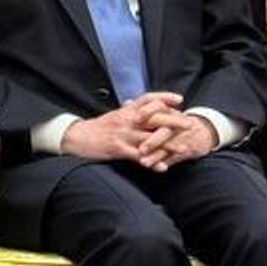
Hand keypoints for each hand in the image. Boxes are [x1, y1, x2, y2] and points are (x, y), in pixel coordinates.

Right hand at [61, 92, 183, 161]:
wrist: (76, 137)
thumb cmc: (96, 128)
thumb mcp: (113, 115)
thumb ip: (126, 110)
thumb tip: (135, 104)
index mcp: (126, 111)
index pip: (148, 99)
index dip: (164, 98)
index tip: (179, 100)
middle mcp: (127, 120)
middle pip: (155, 117)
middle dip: (175, 121)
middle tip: (190, 124)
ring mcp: (123, 134)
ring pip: (151, 138)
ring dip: (169, 144)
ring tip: (184, 148)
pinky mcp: (118, 149)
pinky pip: (139, 156)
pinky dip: (152, 162)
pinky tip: (162, 167)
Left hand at [135, 108, 219, 171]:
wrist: (200, 131)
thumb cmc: (173, 120)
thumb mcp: (163, 111)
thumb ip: (144, 109)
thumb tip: (127, 103)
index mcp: (166, 111)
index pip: (158, 107)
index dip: (147, 112)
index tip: (135, 118)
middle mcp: (174, 123)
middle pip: (164, 130)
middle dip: (152, 140)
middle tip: (140, 149)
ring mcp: (180, 137)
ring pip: (168, 147)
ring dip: (156, 155)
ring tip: (144, 163)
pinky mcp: (185, 150)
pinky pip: (174, 157)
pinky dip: (165, 163)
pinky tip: (158, 169)